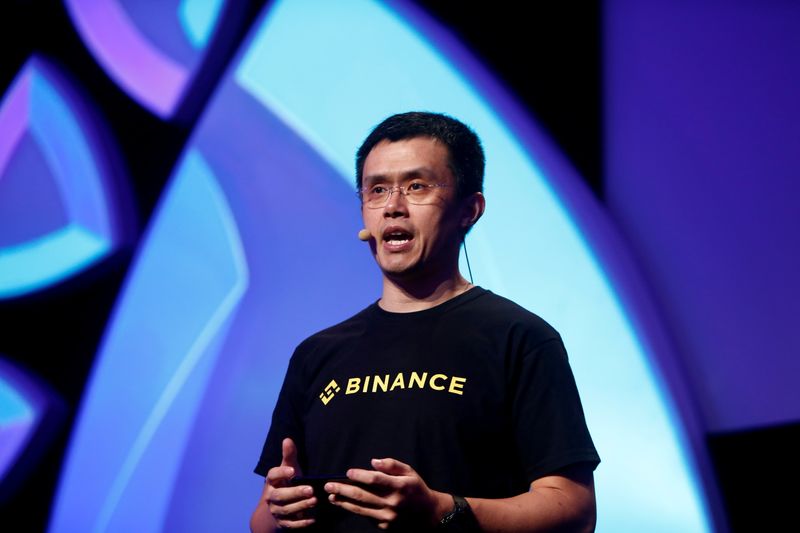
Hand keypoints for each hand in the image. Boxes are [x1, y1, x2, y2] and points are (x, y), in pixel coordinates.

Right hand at [264, 438, 316, 528]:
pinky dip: (301, 522)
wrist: (275, 509)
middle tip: (310, 489)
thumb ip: (289, 456)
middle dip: (294, 493)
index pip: (272, 475)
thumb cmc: (285, 484)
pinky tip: (313, 518)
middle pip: (279, 496)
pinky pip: (291, 524)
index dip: (281, 472)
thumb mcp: (288, 469)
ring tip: (315, 501)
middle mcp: (271, 497)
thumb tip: (288, 439)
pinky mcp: (283, 523)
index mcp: (272, 482)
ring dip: (301, 506)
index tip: (292, 470)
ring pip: (286, 510)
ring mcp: (276, 511)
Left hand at [325, 458, 451, 529]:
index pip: (375, 480)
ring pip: (360, 509)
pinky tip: (346, 503)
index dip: (360, 475)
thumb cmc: (416, 489)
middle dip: (343, 489)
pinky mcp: (385, 526)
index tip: (348, 472)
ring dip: (343, 502)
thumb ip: (392, 465)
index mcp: (400, 486)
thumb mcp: (409, 472)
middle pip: (363, 495)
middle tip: (328, 486)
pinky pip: (367, 516)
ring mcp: (388, 517)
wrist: (428, 515)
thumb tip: (373, 462)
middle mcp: (393, 503)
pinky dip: (355, 510)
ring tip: (331, 496)